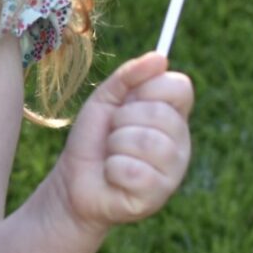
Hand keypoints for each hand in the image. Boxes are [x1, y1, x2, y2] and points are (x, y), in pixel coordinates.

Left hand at [55, 52, 192, 229]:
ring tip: (112, 156)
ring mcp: (173, 170)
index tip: (127, 102)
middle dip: (121, 121)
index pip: (179, 86)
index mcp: (173, 115)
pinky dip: (112, 170)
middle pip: (158, 113)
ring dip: (115, 146)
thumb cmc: (93, 140)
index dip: (147, 89)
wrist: (72, 183)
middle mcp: (180, 141)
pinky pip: (133, 170)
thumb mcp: (105, 100)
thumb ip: (129, 76)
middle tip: (114, 135)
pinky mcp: (158, 195)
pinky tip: (113, 177)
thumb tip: (160, 57)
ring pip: (145, 141)